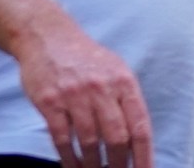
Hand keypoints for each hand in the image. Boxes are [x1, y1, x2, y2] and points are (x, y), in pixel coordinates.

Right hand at [16, 22, 155, 167]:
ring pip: (90, 142)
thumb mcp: (116, 70)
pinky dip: (69, 158)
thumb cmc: (87, 59)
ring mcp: (75, 95)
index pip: (140, 126)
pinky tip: (73, 166)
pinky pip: (62, 139)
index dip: (145, 155)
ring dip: (93, 165)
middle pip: (117, 138)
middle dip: (119, 165)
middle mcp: (102, 88)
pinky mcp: (50, 102)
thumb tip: (138, 141)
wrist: (49, 37)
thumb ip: (127, 102)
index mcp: (124, 82)